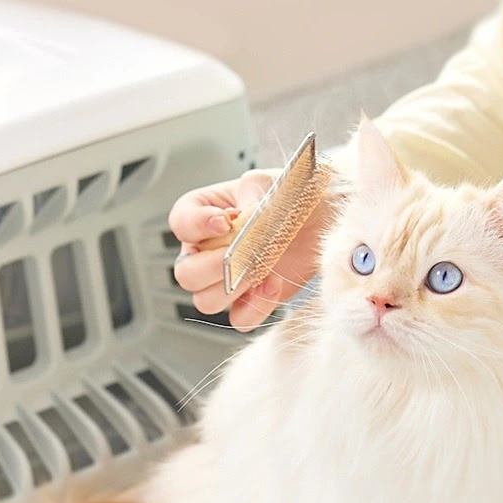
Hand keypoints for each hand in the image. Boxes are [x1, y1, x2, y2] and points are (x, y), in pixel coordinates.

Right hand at [169, 170, 331, 331]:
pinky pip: (239, 319)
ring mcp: (225, 280)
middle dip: (212, 267)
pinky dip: (255, 307)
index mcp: (202, 215)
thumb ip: (250, 196)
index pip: (180, 223)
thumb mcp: (267, 183)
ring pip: (206, 301)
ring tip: (259, 268)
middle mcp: (205, 251)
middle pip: (186, 274)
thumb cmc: (289, 196)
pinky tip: (272, 283)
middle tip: (240, 253)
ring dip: (233, 289)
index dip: (196, 226)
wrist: (322, 220)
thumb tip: (240, 221)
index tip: (224, 222)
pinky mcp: (249, 301)